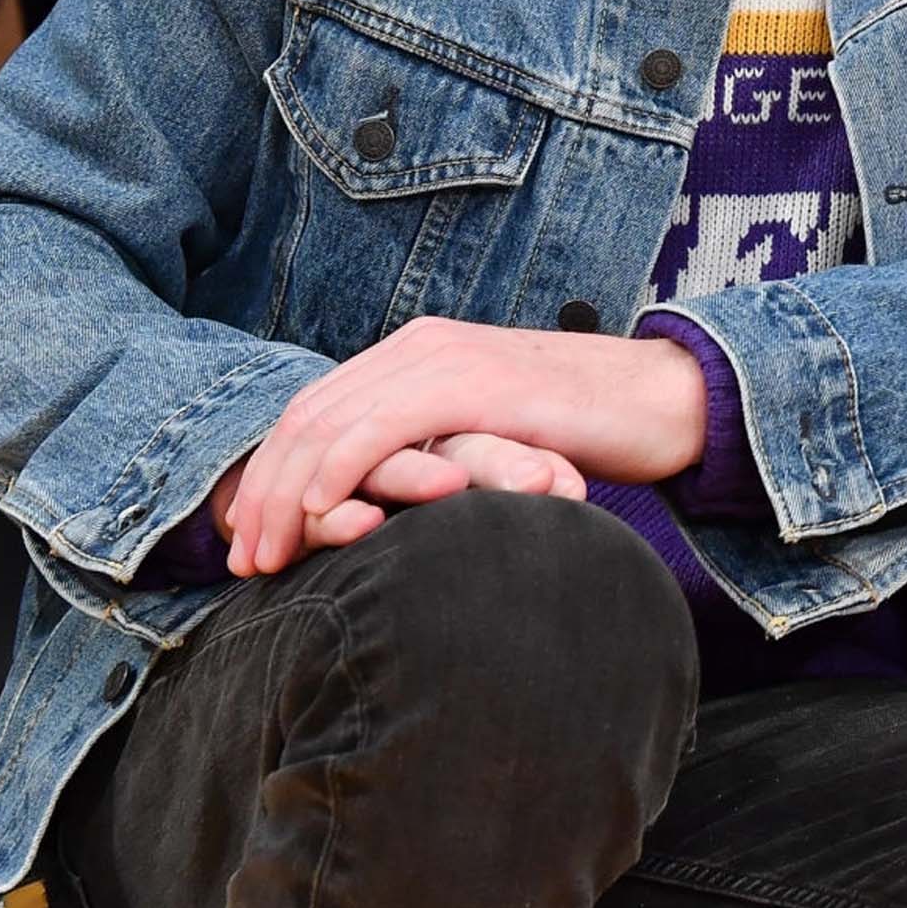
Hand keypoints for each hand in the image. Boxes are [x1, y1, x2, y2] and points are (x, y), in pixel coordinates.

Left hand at [223, 317, 706, 576]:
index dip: (267, 476)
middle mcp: (419, 346)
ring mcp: (446, 358)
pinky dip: (339, 468)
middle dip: (260, 492)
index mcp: (416, 354)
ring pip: (330, 423)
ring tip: (266, 553)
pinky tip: (318, 511)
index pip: (313, 412)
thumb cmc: (587, 430)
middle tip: (240, 561)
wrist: (666, 399)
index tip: (247, 541)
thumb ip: (436, 450)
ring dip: (284, 494)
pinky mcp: (475, 383)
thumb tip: (389, 504)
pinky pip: (383, 426)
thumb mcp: (490, 438)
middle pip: (305, 417)